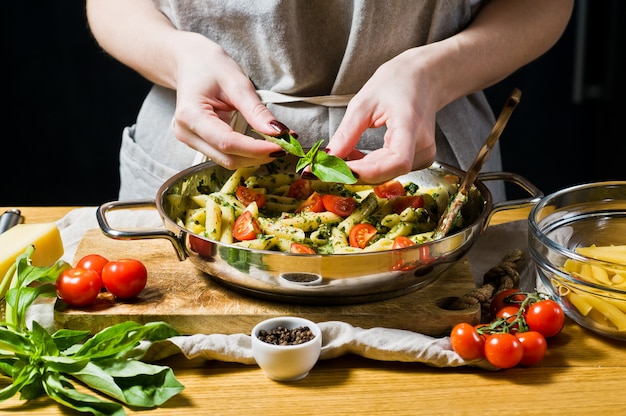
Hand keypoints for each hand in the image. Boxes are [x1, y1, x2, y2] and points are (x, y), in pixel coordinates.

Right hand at [171, 34, 287, 167]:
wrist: (189, 63)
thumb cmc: (210, 66)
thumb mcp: (237, 83)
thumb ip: (257, 111)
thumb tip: (279, 132)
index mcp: (191, 115)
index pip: (228, 142)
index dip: (256, 149)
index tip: (281, 146)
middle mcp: (186, 133)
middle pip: (227, 157)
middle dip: (258, 156)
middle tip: (285, 146)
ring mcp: (191, 141)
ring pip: (227, 161)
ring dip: (254, 157)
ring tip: (276, 145)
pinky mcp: (199, 144)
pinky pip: (225, 155)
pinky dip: (246, 153)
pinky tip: (261, 145)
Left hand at [326, 48, 438, 183]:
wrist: (423, 79)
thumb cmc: (396, 83)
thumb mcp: (363, 103)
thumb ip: (346, 134)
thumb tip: (328, 158)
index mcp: (411, 125)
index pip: (397, 162)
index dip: (368, 171)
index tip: (340, 170)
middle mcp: (422, 144)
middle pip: (388, 172)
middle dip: (356, 173)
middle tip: (329, 166)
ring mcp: (424, 154)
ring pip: (387, 174)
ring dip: (362, 170)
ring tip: (345, 156)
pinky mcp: (420, 159)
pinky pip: (391, 170)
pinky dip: (371, 167)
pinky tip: (360, 156)